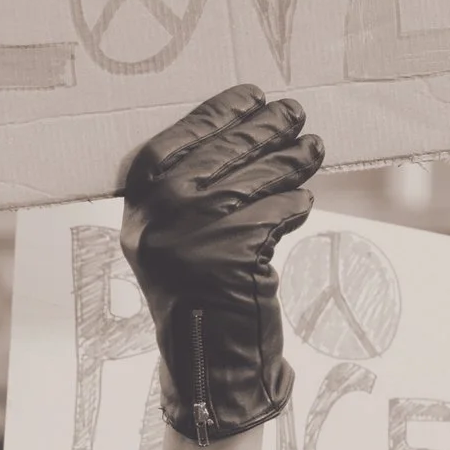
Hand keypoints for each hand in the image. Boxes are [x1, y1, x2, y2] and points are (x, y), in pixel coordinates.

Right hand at [121, 85, 323, 444]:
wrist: (205, 355)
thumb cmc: (196, 287)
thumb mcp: (173, 235)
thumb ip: (189, 188)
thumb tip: (244, 125)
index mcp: (137, 205)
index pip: (176, 139)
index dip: (218, 112)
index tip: (252, 95)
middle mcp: (158, 218)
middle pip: (222, 152)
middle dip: (266, 127)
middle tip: (295, 113)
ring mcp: (194, 238)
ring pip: (256, 178)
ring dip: (292, 160)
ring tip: (312, 149)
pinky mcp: (233, 257)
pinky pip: (276, 212)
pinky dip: (294, 205)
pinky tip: (300, 202)